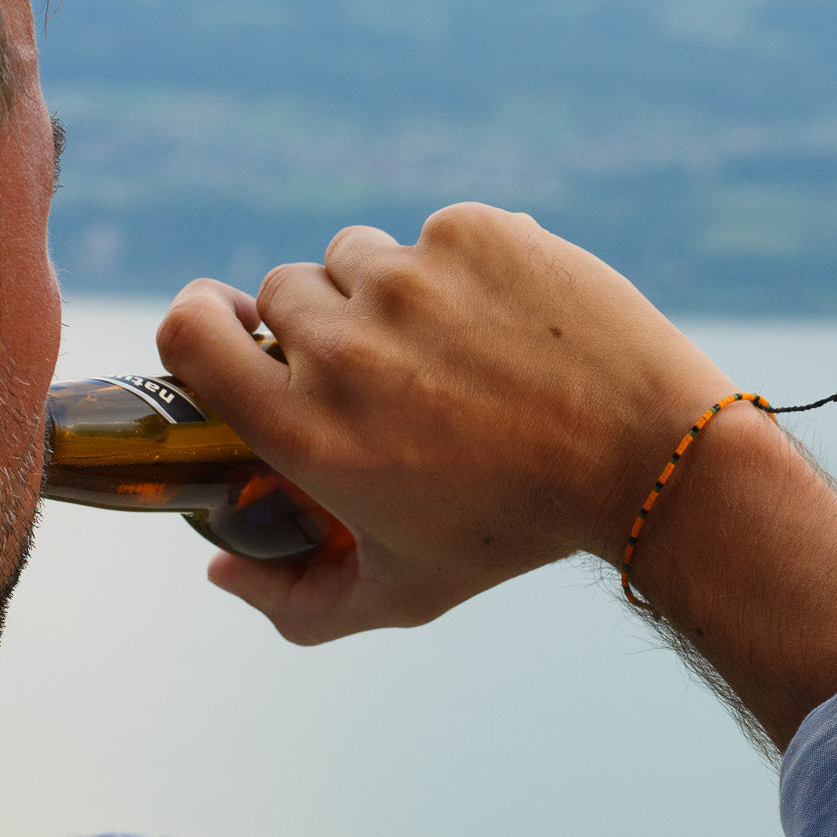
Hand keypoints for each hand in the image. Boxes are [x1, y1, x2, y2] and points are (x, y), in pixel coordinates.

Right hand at [157, 203, 733, 642]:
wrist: (647, 456)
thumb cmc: (517, 529)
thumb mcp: (403, 591)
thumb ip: (294, 604)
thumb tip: (219, 572)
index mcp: (309, 429)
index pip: (190, 335)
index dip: (196, 319)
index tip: (224, 324)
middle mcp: (344, 347)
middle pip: (280, 291)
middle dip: (318, 323)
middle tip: (386, 367)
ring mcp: (410, 279)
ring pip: (355, 254)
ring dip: (383, 290)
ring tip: (451, 342)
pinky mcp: (472, 232)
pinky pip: (432, 235)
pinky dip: (458, 268)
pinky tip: (506, 318)